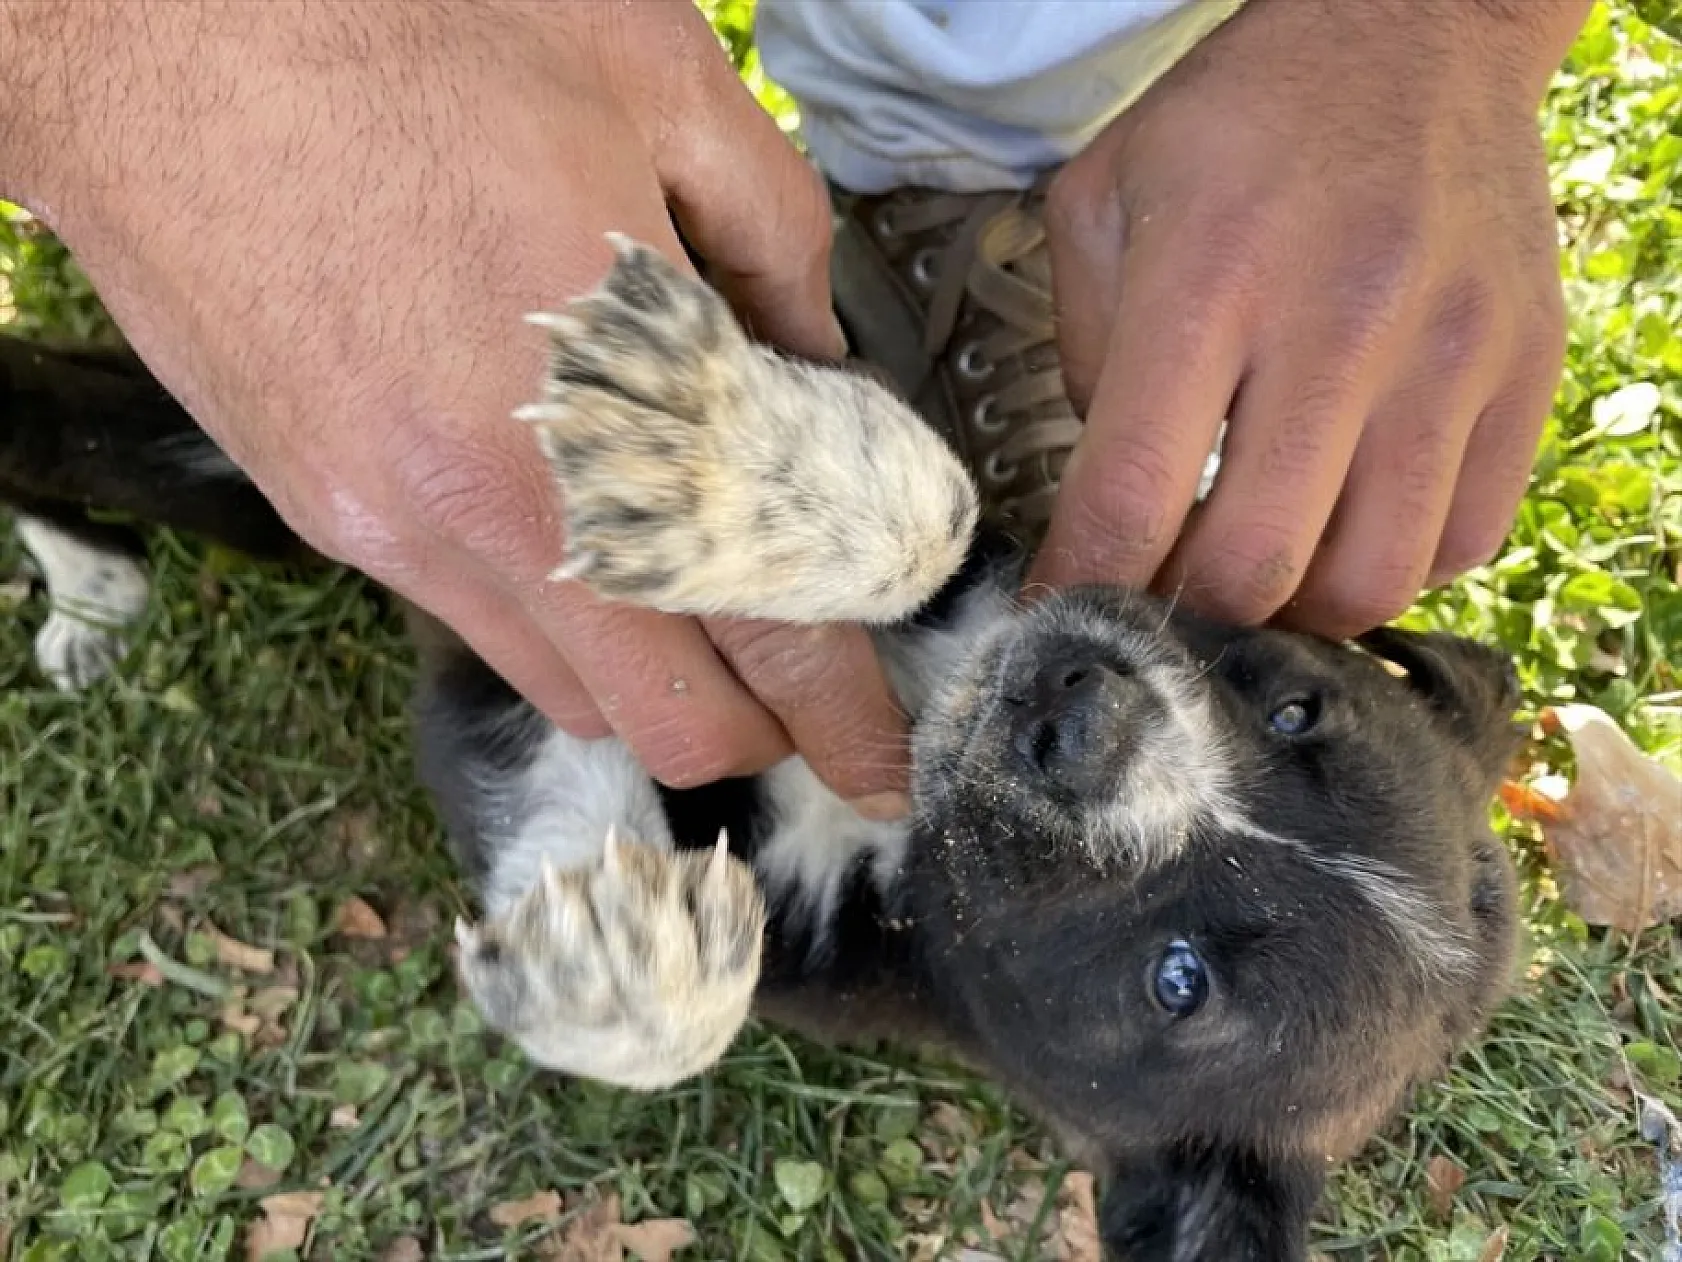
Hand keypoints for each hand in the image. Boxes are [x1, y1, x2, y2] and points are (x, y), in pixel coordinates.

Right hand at [0, 1, 909, 812]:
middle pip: (663, 723)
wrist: (154, 35)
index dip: (842, 714)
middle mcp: (493, 515)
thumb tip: (819, 359)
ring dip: (649, 677)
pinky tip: (565, 524)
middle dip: (754, 724)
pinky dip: (548, 616)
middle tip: (801, 678)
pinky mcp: (323, 515)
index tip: (881, 761)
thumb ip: (776, 236)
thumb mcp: (652, 79)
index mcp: (604, 409)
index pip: (766, 630)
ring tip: (687, 595)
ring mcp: (393, 530)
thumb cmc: (412, 33)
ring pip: (562, 691)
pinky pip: (469, 620)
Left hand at [1035, 0, 1587, 638]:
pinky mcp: (1525, 371)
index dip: (1082, 589)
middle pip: (1256, 567)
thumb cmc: (1243, 121)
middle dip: (1188, 617)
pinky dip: (1393, 565)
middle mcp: (1339, 326)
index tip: (1058, 622)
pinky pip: (1464, 539)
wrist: (1418, 31)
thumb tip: (1114, 504)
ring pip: (1370, 580)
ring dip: (1294, 609)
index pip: (1130, 496)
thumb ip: (1087, 358)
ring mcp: (1449, 354)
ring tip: (1258, 564)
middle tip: (1162, 598)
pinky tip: (1346, 518)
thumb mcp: (1105, 199)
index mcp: (1208, 281)